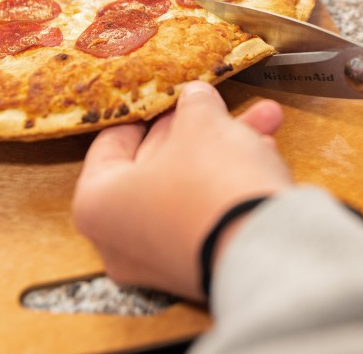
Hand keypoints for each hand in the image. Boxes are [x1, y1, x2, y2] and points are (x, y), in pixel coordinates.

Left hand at [72, 81, 293, 300]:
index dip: (144, 112)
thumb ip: (194, 104)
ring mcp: (161, 259)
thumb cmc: (209, 181)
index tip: (166, 95)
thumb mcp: (201, 123)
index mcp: (97, 203)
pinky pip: (208, 215)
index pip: (110, 145)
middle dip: (197, 129)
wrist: (258, 249)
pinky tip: (265, 154)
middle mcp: (120, 239)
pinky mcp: (199, 268)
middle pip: (157, 166)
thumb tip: (196, 97)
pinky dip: (231, 184)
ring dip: (226, 150)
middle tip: (217, 104)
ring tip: (264, 120)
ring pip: (190, 188)